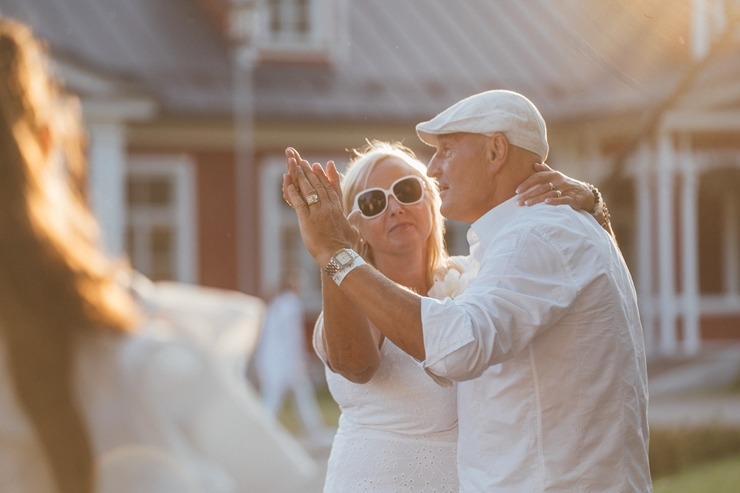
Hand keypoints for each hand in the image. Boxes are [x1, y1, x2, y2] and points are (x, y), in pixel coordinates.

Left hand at [283, 147, 358, 266]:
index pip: (331, 188)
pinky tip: (289, 185)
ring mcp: (318, 213)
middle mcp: (329, 208)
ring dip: (302, 178)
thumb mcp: (353, 231)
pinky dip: (293, 193)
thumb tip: (357, 213)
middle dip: (311, 173)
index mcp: (338, 210)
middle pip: (319, 186)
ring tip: (296, 168)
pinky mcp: (307, 220)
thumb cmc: (346, 247)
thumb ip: (353, 220)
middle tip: (305, 163)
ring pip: (310, 191)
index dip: (325, 176)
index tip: (321, 166)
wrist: (339, 257)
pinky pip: (299, 203)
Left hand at [515, 162, 596, 212]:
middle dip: (528, 194)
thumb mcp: (556, 176)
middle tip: (517, 202)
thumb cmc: (566, 185)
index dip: (527, 183)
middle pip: (541, 187)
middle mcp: (558, 181)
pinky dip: (554, 200)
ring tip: (526, 204)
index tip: (517, 191)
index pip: (538, 177)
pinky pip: (562, 199)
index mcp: (554, 175)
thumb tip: (534, 164)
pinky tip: (546, 202)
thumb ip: (545, 171)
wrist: (585, 193)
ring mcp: (565, 190)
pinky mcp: (572, 199)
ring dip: (537, 199)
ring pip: (549, 193)